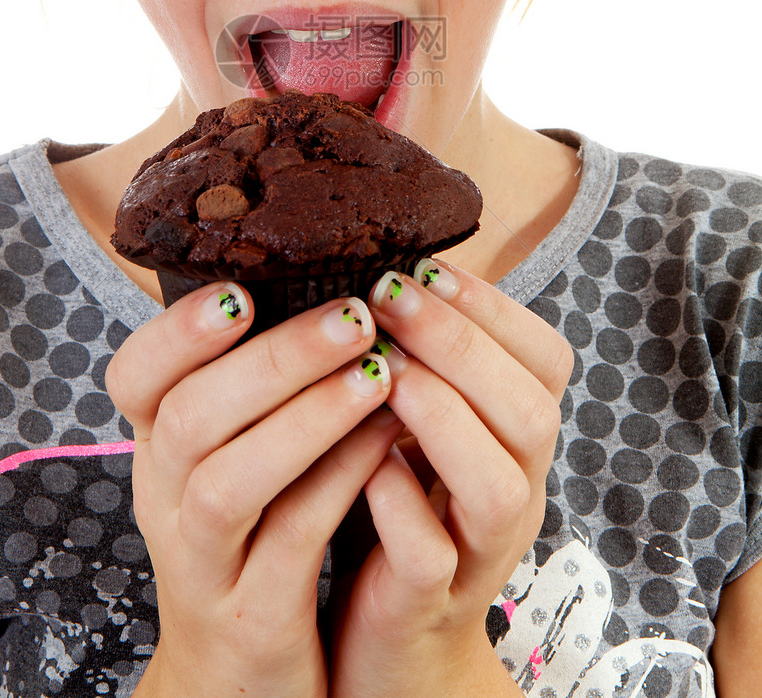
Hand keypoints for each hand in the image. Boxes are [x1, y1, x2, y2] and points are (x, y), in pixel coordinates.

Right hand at [105, 284, 399, 697]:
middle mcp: (166, 502)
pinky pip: (292, 541)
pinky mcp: (254, 619)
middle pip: (191, 416)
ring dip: (307, 418)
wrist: (238, 681)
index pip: (133, 376)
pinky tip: (387, 440)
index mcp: (158, 449)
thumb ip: (253, 385)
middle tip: (353, 314)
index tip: (241, 289)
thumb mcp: (229, 459)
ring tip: (377, 371)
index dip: (177, 330)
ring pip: (231, 481)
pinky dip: (339, 482)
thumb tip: (317, 274)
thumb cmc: (252, 538)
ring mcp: (205, 566)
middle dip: (274, 359)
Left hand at [329, 259, 572, 697]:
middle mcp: (515, 493)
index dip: (490, 306)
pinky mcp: (427, 604)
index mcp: (516, 441)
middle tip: (388, 296)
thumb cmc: (397, 510)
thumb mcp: (423, 428)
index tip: (424, 265)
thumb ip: (424, 363)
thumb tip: (389, 266)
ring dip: (441, 416)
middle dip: (459, 342)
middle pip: (532, 412)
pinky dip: (400, 504)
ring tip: (382, 373)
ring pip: (499, 486)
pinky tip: (366, 466)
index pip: (545, 360)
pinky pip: (433, 557)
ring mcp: (477, 553)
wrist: (393, 647)